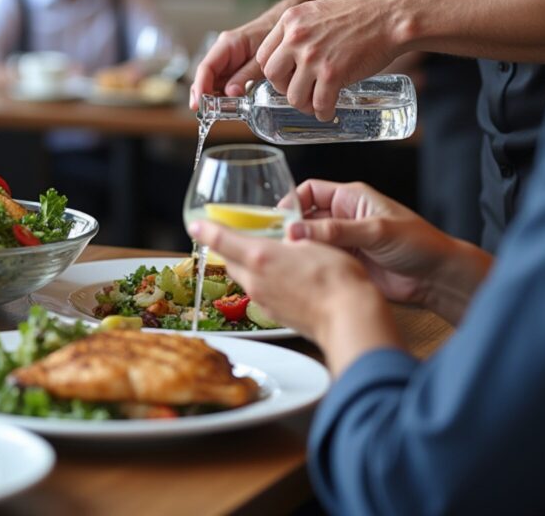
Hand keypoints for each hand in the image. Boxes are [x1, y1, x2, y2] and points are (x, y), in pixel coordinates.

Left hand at [188, 220, 395, 365]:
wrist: (349, 319)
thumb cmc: (336, 278)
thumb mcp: (313, 243)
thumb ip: (292, 240)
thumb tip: (288, 237)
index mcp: (259, 256)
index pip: (222, 240)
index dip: (206, 231)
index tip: (195, 225)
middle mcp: (255, 281)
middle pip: (231, 261)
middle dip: (230, 249)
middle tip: (234, 237)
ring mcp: (264, 301)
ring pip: (246, 278)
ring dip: (249, 266)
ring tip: (264, 256)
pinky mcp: (275, 315)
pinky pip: (261, 294)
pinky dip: (264, 283)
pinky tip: (282, 279)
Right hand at [189, 12, 276, 108]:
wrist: (286, 29)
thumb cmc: (275, 36)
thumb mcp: (262, 58)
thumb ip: (246, 74)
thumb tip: (231, 92)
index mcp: (228, 44)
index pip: (207, 67)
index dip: (201, 86)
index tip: (200, 101)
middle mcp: (223, 52)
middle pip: (205, 76)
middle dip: (202, 94)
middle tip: (203, 112)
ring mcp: (227, 61)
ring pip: (212, 81)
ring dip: (211, 97)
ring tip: (212, 113)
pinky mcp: (234, 68)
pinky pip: (223, 82)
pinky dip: (222, 95)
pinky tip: (223, 107)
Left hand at [254, 0, 403, 119]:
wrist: (391, 17)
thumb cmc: (359, 14)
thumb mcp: (317, 10)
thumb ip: (299, 28)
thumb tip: (286, 54)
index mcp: (290, 20)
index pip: (263, 55)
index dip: (272, 71)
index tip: (285, 77)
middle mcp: (296, 37)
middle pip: (273, 76)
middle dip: (284, 88)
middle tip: (299, 90)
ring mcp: (314, 56)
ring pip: (293, 95)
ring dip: (303, 105)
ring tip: (314, 104)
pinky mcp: (333, 74)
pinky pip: (319, 104)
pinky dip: (323, 112)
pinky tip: (327, 111)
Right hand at [285, 180, 452, 306]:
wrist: (437, 279)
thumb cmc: (417, 243)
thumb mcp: (375, 231)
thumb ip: (336, 230)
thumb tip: (297, 231)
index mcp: (351, 197)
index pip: (310, 190)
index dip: (292, 201)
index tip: (277, 218)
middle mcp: (344, 216)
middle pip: (306, 216)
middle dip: (291, 227)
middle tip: (276, 241)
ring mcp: (344, 240)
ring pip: (310, 239)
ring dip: (300, 247)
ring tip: (286, 257)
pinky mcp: (346, 262)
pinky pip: (320, 259)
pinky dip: (310, 263)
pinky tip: (302, 270)